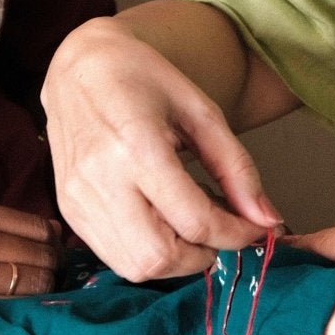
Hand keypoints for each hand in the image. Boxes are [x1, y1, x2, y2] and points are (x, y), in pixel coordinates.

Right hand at [0, 200, 60, 334]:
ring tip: (31, 308)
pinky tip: (13, 321)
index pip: (37, 225)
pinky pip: (15, 306)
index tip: (52, 267)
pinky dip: (23, 315)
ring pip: (35, 280)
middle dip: (52, 274)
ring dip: (42, 298)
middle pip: (42, 253)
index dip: (53, 249)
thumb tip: (58, 235)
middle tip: (46, 293)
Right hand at [43, 17, 281, 280]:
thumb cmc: (143, 79)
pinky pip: (113, 255)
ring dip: (176, 260)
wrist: (79, 67)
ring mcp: (77, 199)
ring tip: (190, 225)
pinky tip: (161, 222)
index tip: (255, 227)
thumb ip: (236, 167)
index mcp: (137, 148)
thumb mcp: (201, 111)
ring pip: (135, 267)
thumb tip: (267, 219)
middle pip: (160, 258)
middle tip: (220, 230)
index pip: (194, 221)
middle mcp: (101, 180)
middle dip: (203, 255)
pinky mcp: (67, 209)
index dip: (236, 234)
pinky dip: (147, 253)